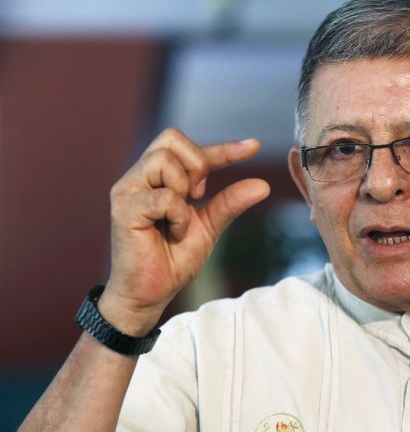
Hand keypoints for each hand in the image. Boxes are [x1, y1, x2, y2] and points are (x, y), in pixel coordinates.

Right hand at [100, 128, 270, 335]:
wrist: (150, 294)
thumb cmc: (172, 259)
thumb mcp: (209, 226)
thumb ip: (230, 203)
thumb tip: (263, 185)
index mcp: (157, 178)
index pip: (189, 148)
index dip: (223, 148)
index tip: (255, 147)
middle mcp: (139, 177)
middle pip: (171, 137)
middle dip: (197, 163)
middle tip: (200, 196)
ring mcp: (128, 190)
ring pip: (164, 160)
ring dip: (184, 190)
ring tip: (180, 220)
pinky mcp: (124, 209)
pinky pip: (163, 196)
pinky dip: (178, 215)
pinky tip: (173, 232)